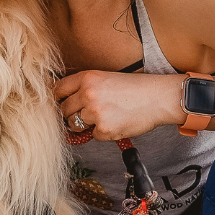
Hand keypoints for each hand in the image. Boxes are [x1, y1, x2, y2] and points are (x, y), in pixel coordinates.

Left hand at [53, 70, 183, 140]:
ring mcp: (95, 113)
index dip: (58, 98)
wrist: (157, 98)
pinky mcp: (104, 130)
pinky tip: (115, 122)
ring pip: (74, 125)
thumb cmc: (133, 88)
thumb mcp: (105, 78)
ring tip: (103, 117)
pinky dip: (101, 133)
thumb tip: (62, 101)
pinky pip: (92, 135)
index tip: (61, 103)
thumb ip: (84, 87)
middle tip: (86, 113)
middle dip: (71, 114)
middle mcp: (87, 94)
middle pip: (63, 110)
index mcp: (87, 78)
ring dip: (84, 125)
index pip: (57, 90)